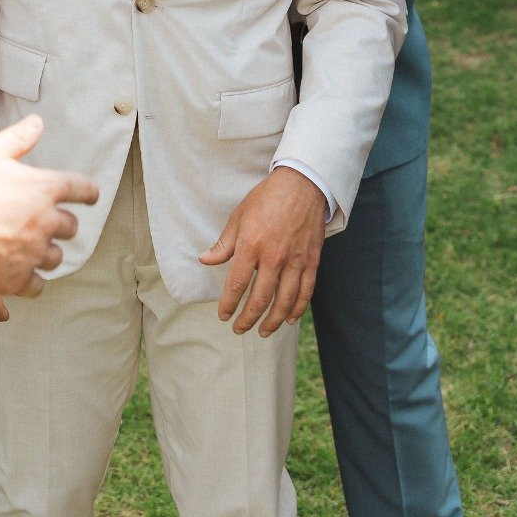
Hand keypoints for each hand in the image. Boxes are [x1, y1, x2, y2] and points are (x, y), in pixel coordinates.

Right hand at [0, 115, 98, 298]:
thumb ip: (17, 138)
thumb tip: (38, 122)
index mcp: (43, 188)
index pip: (80, 188)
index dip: (88, 192)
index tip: (91, 196)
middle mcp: (45, 222)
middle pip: (70, 226)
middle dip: (60, 224)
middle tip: (43, 223)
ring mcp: (33, 252)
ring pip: (55, 257)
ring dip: (47, 252)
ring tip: (30, 249)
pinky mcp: (18, 278)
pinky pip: (37, 285)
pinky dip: (32, 280)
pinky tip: (21, 274)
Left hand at [200, 168, 326, 334]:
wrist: (302, 184)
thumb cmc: (267, 198)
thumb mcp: (239, 216)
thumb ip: (224, 244)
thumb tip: (205, 260)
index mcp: (251, 245)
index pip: (237, 284)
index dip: (229, 304)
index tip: (223, 315)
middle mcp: (274, 257)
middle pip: (260, 298)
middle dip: (248, 318)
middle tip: (240, 329)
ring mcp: (295, 260)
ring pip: (284, 301)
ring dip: (273, 320)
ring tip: (264, 331)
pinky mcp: (311, 261)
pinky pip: (305, 291)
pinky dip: (298, 308)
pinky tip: (290, 319)